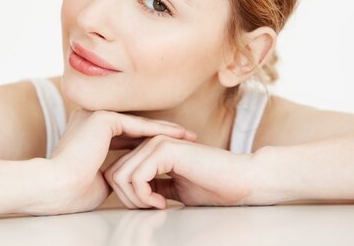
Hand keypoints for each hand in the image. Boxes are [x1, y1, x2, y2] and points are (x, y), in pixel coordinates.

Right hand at [46, 110, 196, 213]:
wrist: (57, 188)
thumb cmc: (74, 191)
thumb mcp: (101, 177)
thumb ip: (116, 169)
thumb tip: (133, 176)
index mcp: (88, 130)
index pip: (127, 134)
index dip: (150, 142)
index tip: (171, 150)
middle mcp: (91, 117)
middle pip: (136, 126)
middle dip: (163, 133)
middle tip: (187, 137)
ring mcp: (96, 114)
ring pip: (140, 124)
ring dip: (166, 130)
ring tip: (188, 136)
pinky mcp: (102, 118)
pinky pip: (138, 125)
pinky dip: (159, 131)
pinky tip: (178, 136)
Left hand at [104, 136, 253, 208]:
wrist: (239, 180)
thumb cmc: (212, 187)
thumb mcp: (173, 190)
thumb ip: (152, 187)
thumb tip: (132, 199)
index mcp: (151, 151)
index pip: (118, 172)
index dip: (127, 196)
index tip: (149, 208)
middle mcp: (151, 143)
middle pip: (113, 173)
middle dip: (127, 199)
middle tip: (151, 209)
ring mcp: (157, 143)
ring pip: (120, 175)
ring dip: (135, 199)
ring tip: (157, 206)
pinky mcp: (165, 149)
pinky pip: (136, 177)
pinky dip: (144, 196)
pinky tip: (163, 202)